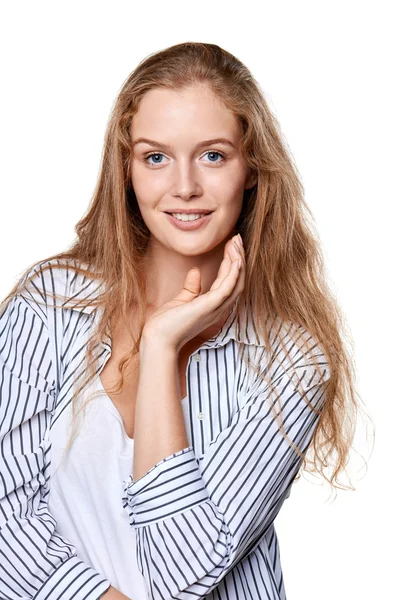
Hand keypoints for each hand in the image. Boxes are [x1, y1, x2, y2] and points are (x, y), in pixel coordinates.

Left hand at [141, 234, 244, 351]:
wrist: (157, 340)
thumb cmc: (166, 325)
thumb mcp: (181, 300)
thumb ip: (191, 287)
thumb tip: (196, 271)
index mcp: (213, 306)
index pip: (228, 281)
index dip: (232, 262)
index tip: (231, 245)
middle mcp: (219, 308)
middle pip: (237, 280)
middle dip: (239, 258)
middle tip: (238, 239)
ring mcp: (216, 308)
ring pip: (236, 282)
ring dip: (238, 261)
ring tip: (237, 242)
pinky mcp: (209, 307)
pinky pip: (228, 288)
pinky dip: (234, 273)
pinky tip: (236, 259)